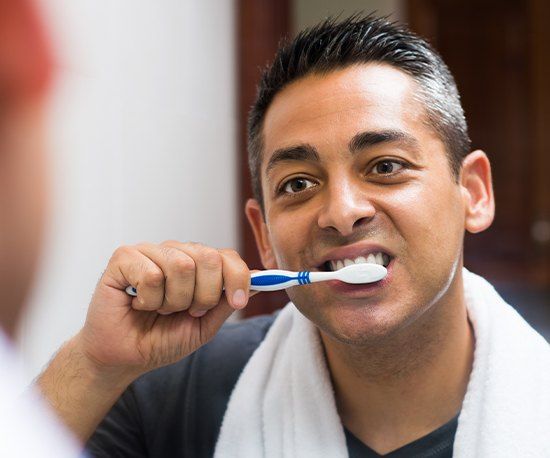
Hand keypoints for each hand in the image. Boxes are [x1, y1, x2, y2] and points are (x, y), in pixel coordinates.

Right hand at [76, 241, 253, 379]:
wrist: (124, 357)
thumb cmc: (161, 339)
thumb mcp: (204, 326)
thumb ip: (226, 302)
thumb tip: (260, 280)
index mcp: (197, 264)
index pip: (227, 256)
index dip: (237, 278)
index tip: (237, 302)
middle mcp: (176, 252)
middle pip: (208, 258)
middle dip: (203, 296)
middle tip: (186, 312)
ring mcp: (150, 251)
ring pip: (181, 265)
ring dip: (173, 300)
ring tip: (159, 309)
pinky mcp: (125, 257)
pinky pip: (151, 273)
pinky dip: (149, 299)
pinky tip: (139, 303)